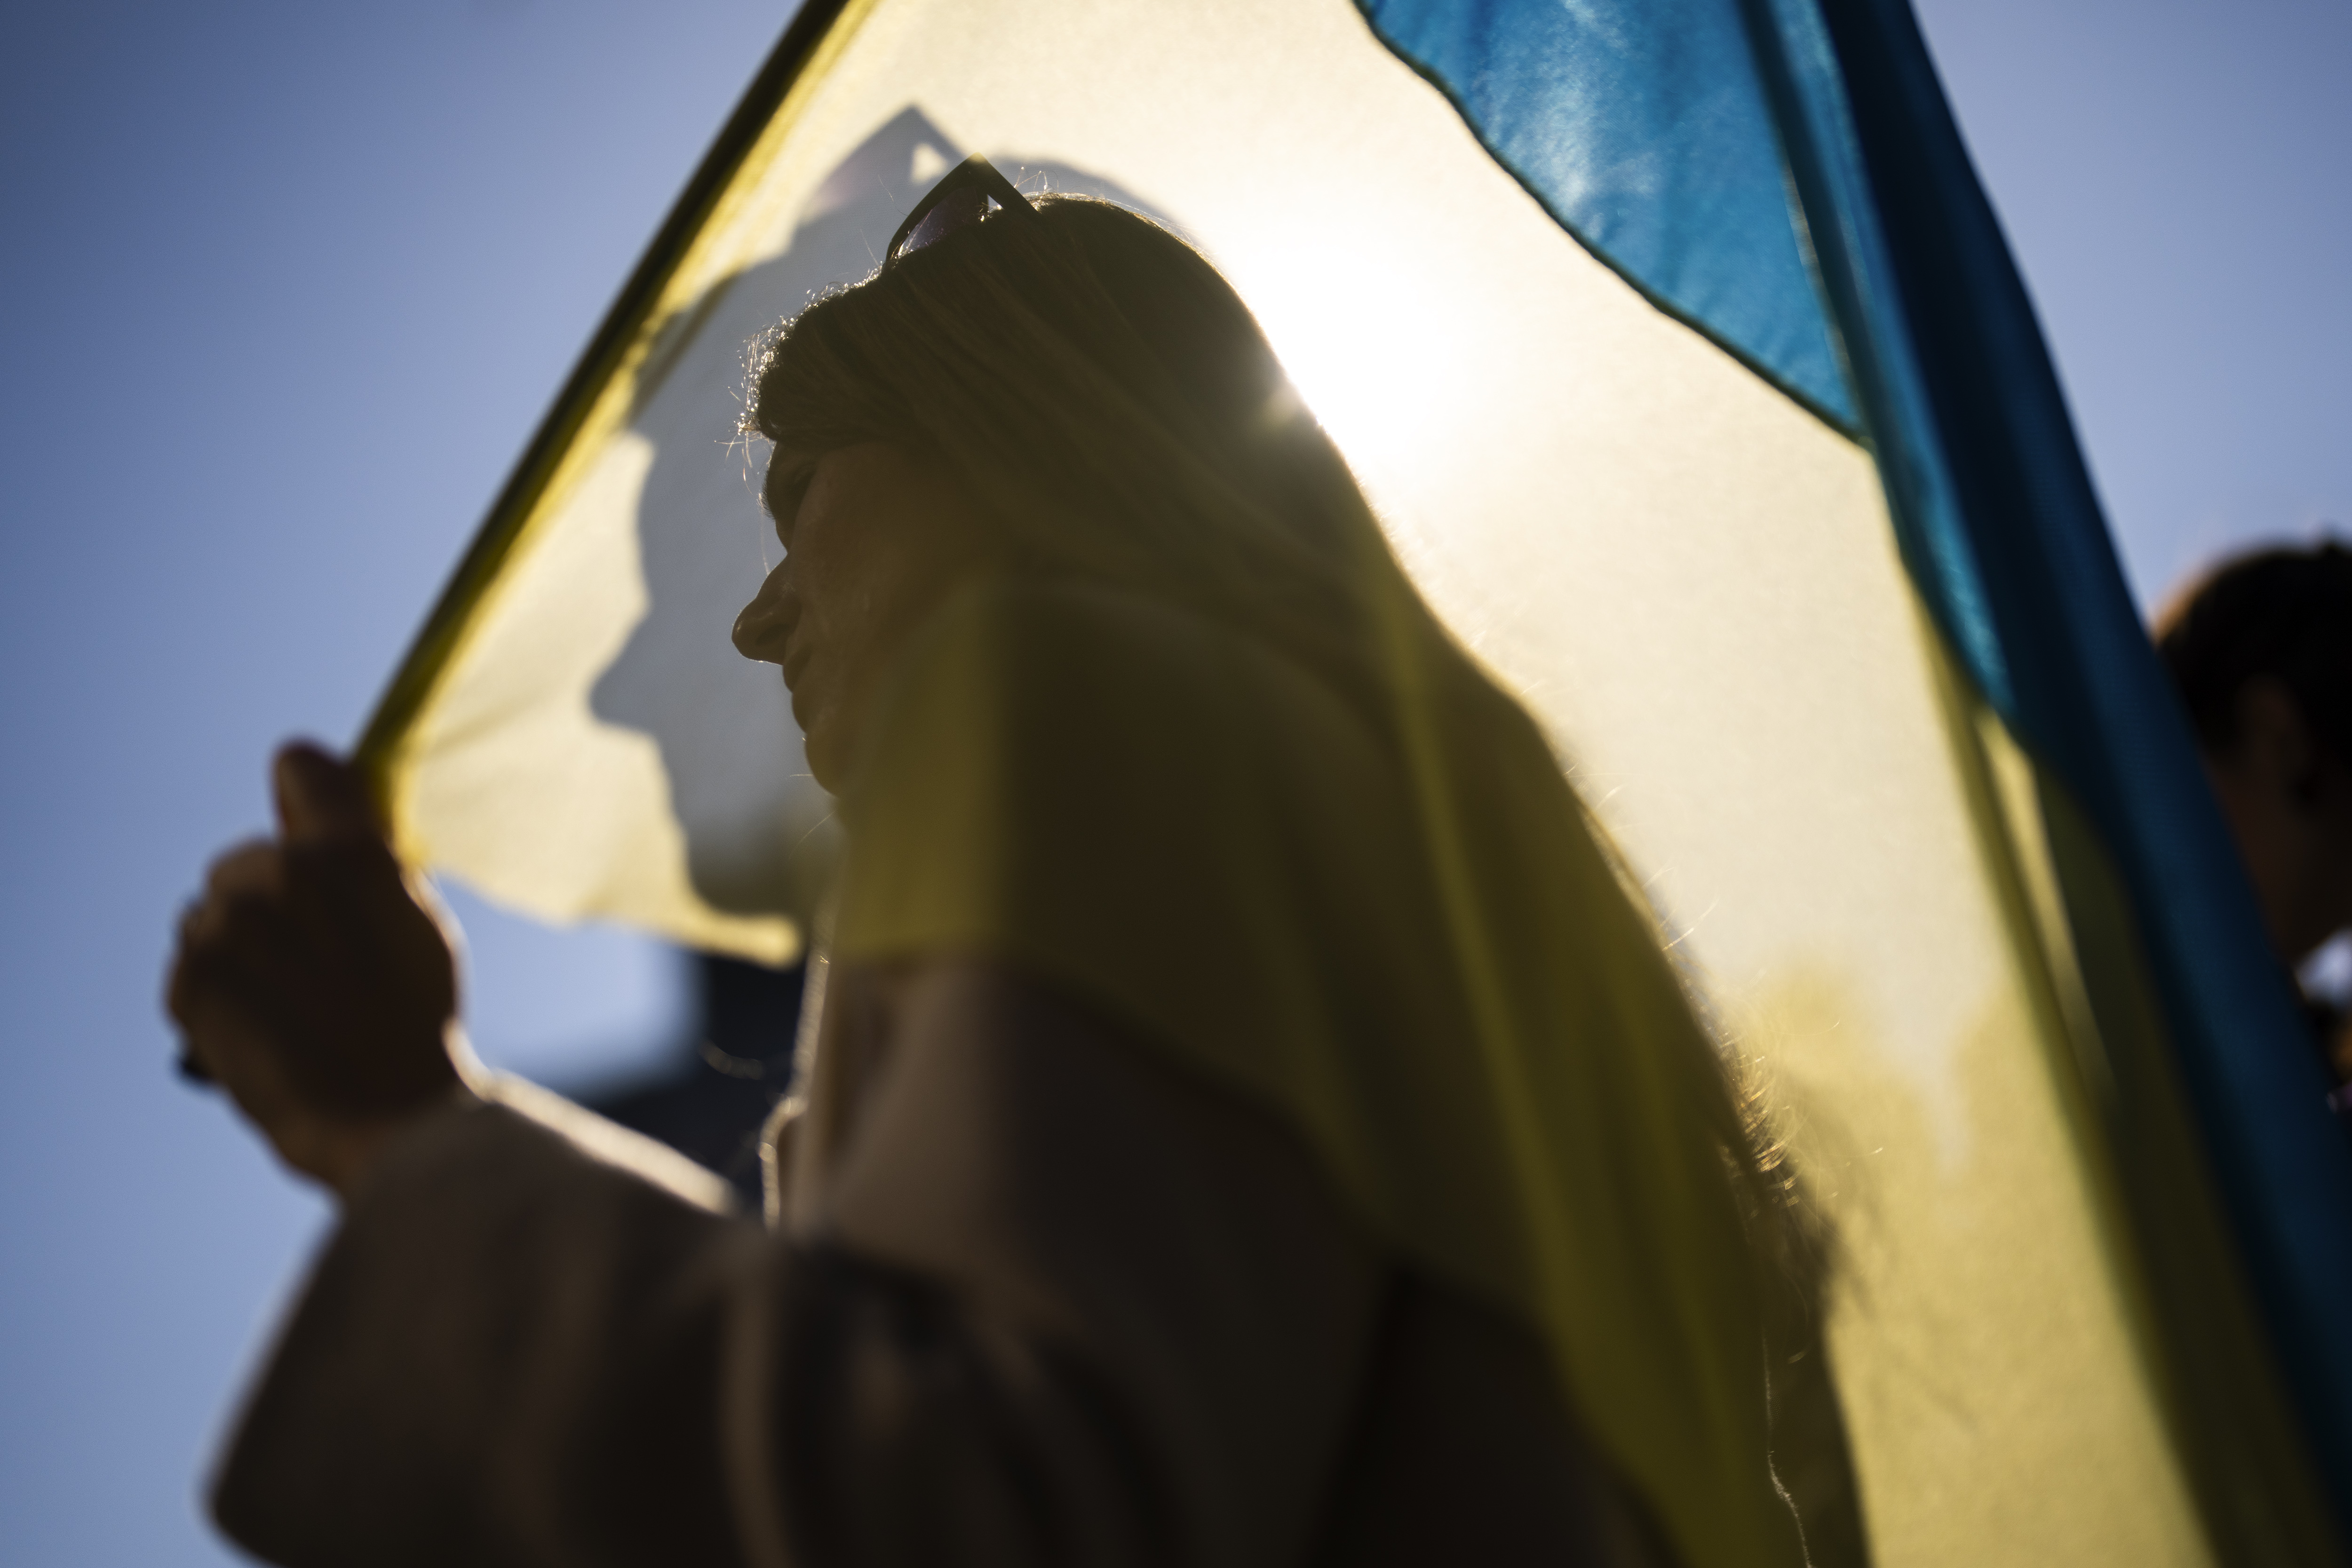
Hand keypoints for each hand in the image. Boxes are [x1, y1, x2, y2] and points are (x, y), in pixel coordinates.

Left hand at [168, 743, 464, 1195]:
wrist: (386, 1118)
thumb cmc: (414, 1025)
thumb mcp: (418, 925)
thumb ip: (369, 867)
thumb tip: (324, 832)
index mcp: (351, 853)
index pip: (300, 766)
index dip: (301, 798)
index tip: (305, 831)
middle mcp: (282, 875)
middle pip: (246, 860)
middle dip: (266, 901)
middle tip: (309, 963)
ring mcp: (229, 928)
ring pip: (210, 917)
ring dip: (236, 951)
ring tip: (285, 1006)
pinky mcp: (189, 981)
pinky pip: (189, 968)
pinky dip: (214, 996)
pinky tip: (259, 1030)